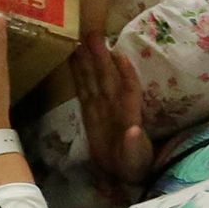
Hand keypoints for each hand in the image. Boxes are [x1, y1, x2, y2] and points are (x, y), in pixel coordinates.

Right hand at [66, 39, 152, 193]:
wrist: (122, 173)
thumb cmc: (134, 165)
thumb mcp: (137, 159)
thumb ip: (134, 146)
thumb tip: (133, 131)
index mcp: (129, 116)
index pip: (129, 90)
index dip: (126, 74)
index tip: (119, 56)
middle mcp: (115, 106)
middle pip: (107, 77)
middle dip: (101, 57)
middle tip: (92, 34)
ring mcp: (101, 106)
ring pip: (94, 79)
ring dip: (88, 59)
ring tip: (80, 39)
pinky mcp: (89, 110)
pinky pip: (83, 88)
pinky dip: (77, 73)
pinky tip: (72, 58)